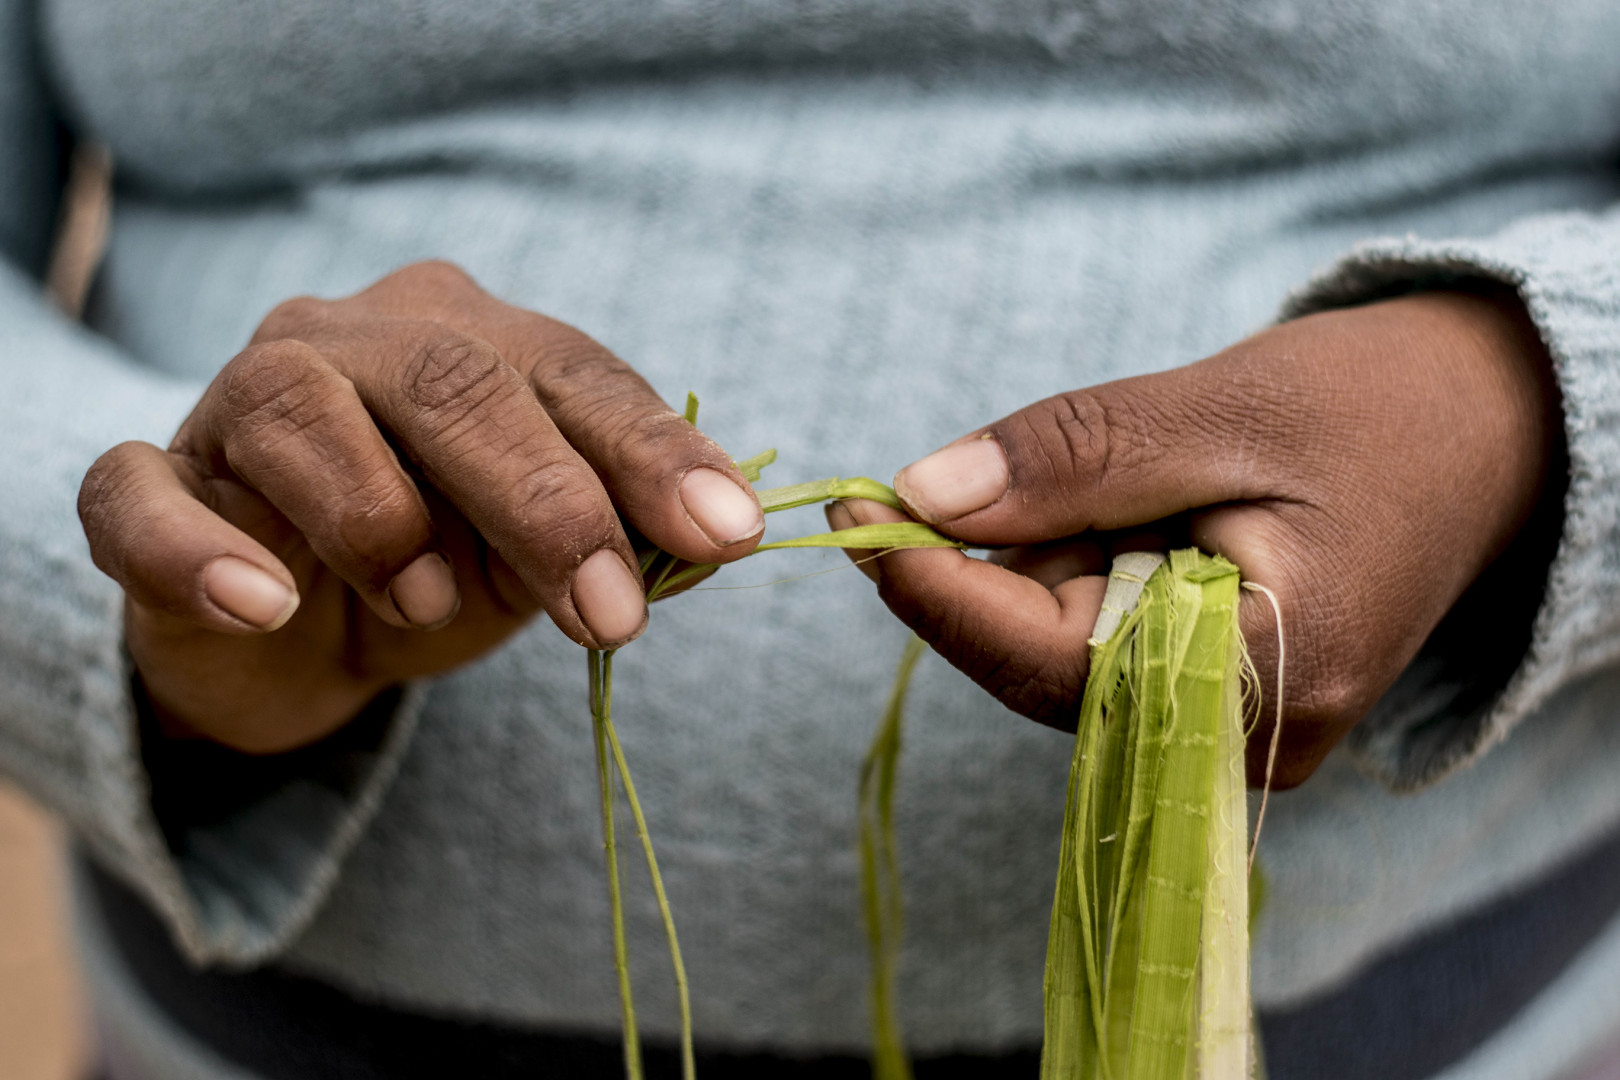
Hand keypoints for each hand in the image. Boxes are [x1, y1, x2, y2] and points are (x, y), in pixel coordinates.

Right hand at [79, 261, 764, 752]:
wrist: (293, 638)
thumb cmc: (436, 573)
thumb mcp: (538, 560)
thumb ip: (614, 533)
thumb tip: (719, 536)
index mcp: (467, 338)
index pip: (573, 374)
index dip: (652, 452)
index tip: (728, 534)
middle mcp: (350, 342)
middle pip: (453, 382)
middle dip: (545, 502)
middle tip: (613, 617)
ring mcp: (237, 404)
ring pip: (299, 412)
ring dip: (382, 522)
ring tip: (426, 607)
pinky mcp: (149, 487)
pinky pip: (143, 499)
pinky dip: (202, 552)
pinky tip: (265, 603)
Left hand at [831, 289, 1560, 786]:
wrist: (1489, 431)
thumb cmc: (1376, 408)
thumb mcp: (1221, 409)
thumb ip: (1074, 457)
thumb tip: (922, 493)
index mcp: (1269, 673)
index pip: (1051, 661)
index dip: (936, 590)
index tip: (849, 512)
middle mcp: (1249, 736)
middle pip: (1048, 664)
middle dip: (998, 560)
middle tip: (976, 466)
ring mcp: (1236, 728)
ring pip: (1068, 653)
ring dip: (1048, 557)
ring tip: (1129, 473)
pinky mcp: (1221, 696)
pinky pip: (1106, 642)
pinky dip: (1082, 568)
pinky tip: (1132, 508)